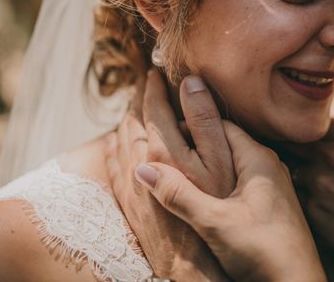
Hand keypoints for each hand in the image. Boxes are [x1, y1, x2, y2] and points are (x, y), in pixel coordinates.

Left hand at [106, 70, 233, 280]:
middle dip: (138, 99)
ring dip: (127, 120)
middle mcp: (139, 162)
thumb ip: (205, 121)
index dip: (154, 86)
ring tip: (134, 108)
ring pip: (120, 141)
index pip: (152, 106)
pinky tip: (116, 144)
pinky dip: (114, 146)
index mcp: (162, 147)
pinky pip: (113, 165)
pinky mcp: (128, 201)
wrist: (191, 262)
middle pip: (132, 121)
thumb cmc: (216, 208)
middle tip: (144, 84)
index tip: (155, 71)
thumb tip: (191, 84)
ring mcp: (131, 184)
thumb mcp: (221, 161)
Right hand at [133, 81, 326, 281]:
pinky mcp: (270, 205)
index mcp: (259, 159)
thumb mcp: (214, 222)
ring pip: (231, 165)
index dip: (190, 124)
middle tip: (163, 148)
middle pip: (225, 143)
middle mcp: (268, 166)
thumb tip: (142, 167)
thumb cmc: (264, 251)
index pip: (220, 124)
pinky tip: (203, 194)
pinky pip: (239, 183)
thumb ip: (178, 194)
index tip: (161, 129)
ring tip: (177, 169)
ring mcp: (271, 186)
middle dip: (196, 144)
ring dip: (207, 165)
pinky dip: (218, 182)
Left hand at [284, 120, 333, 281]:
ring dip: (300, 180)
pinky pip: (296, 198)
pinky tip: (324, 210)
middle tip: (290, 159)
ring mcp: (320, 182)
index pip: (309, 125)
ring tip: (323, 192)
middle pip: (292, 143)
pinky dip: (304, 202)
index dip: (299, 131)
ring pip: (292, 172)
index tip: (295, 137)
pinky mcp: (312, 208)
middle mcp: (332, 156)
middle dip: (289, 150)